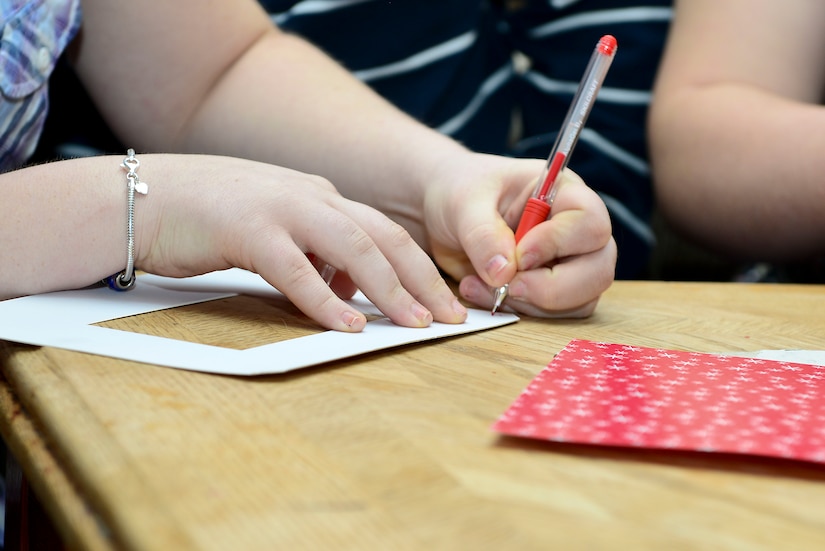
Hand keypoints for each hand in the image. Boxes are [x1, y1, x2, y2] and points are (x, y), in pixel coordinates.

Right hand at [136, 154, 467, 330]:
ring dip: (388, 290)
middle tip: (451, 319)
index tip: (443, 304)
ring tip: (415, 325)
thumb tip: (349, 290)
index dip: (420, 269)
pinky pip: (295, 269)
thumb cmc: (209, 218)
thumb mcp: (276, 231)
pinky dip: (325, 299)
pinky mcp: (247, 229)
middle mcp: (310, 196)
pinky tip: (346, 327)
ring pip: (353, 247)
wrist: (143, 198)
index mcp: (319, 197)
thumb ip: (315, 254)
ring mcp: (281, 208)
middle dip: (423, 280)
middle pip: (384, 238)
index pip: (385, 233)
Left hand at [423, 152, 615, 316]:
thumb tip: (504, 274)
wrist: (440, 211)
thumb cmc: (459, 190)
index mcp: (564, 193)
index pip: (590, 223)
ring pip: (581, 299)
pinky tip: (485, 293)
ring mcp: (567, 262)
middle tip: (508, 286)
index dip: (558, 243)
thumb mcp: (463, 203)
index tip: (519, 255)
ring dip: (531, 304)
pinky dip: (521, 311)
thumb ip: (483, 234)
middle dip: (552, 287)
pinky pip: (556, 313)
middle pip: (598, 269)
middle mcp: (575, 230)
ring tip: (481, 286)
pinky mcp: (551, 288)